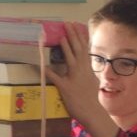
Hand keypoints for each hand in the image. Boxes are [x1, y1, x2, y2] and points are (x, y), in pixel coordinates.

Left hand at [44, 22, 118, 136]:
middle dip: (72, 35)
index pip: (84, 49)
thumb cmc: (92, 100)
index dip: (79, 36)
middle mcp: (82, 71)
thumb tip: (86, 67)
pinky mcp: (66, 88)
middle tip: (67, 24)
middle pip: (77, 49)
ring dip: (65, 47)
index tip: (76, 26)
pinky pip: (56, 78)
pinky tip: (43, 66)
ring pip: (70, 59)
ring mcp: (74, 78)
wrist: (93, 112)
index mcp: (87, 69)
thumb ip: (88, 73)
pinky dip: (49, 72)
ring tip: (61, 36)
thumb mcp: (93, 83)